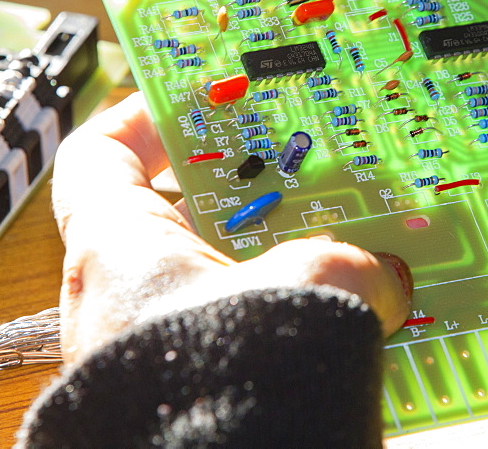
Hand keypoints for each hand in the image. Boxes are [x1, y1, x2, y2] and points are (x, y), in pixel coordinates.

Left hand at [51, 92, 412, 364]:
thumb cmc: (220, 387)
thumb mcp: (308, 287)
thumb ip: (352, 264)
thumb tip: (387, 276)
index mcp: (120, 249)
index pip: (101, 155)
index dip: (143, 116)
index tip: (194, 100)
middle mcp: (123, 297)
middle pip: (172, 212)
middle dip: (236, 191)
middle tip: (291, 169)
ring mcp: (156, 345)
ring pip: (213, 275)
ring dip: (269, 257)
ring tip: (334, 238)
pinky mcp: (192, 382)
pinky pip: (237, 328)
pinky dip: (282, 314)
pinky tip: (342, 310)